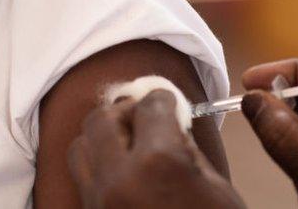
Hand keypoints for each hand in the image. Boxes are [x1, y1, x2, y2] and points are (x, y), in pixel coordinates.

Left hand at [68, 90, 245, 208]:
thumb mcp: (217, 189)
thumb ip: (187, 149)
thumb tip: (169, 124)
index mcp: (160, 162)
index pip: (150, 105)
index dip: (162, 98)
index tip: (167, 100)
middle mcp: (119, 178)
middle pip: (102, 118)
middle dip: (125, 111)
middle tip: (146, 115)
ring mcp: (99, 203)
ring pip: (80, 146)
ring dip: (102, 136)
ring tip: (128, 142)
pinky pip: (82, 179)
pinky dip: (96, 166)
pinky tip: (121, 172)